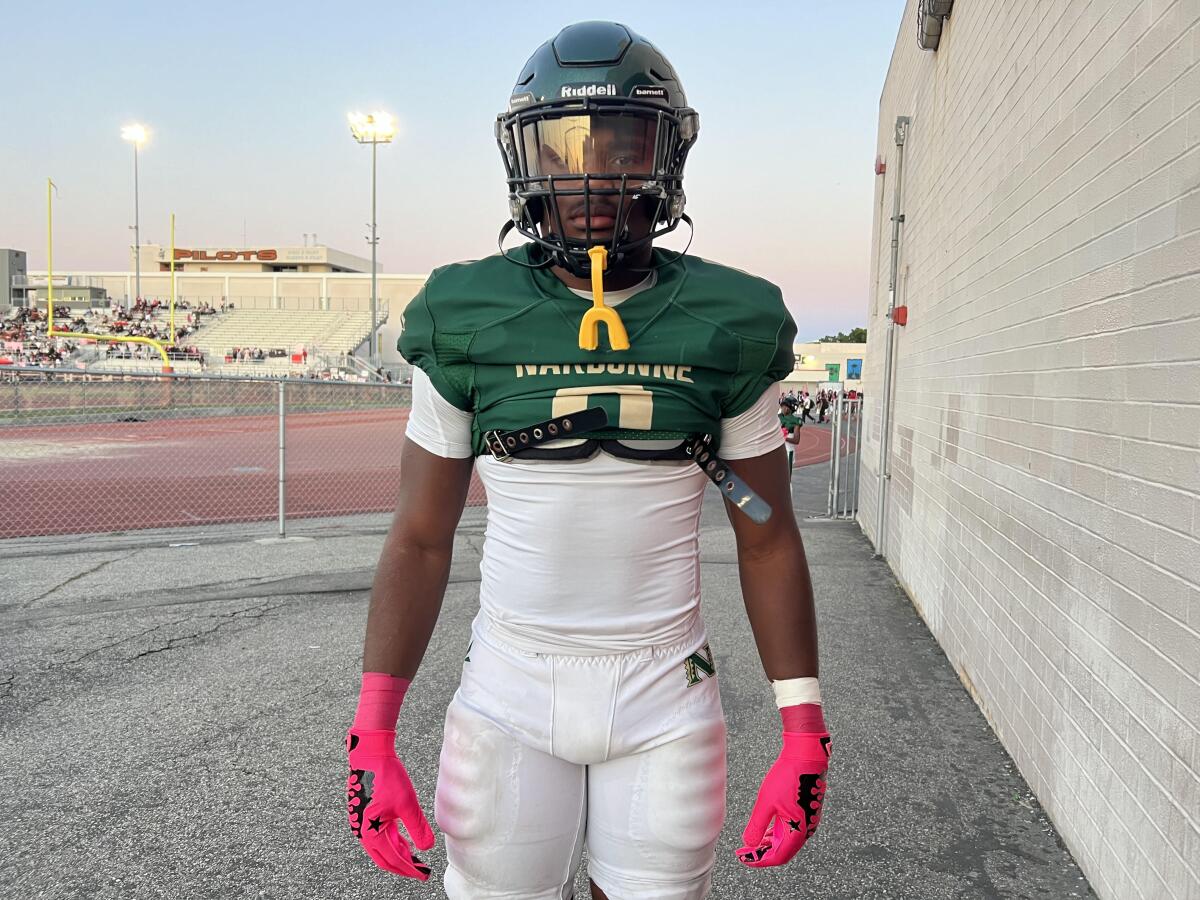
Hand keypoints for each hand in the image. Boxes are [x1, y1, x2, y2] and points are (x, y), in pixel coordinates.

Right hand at [346, 728, 434, 879]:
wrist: (369, 754)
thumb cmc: (385, 776)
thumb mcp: (406, 803)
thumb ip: (417, 827)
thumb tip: (427, 848)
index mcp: (370, 833)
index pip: (393, 860)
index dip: (410, 869)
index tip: (424, 875)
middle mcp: (362, 831)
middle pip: (384, 858)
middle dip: (403, 866)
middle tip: (421, 871)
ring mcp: (361, 823)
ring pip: (382, 847)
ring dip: (398, 854)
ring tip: (416, 858)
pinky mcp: (365, 814)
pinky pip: (379, 835)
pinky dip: (393, 841)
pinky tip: (405, 841)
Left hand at [736, 731, 830, 866]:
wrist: (806, 756)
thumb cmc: (788, 777)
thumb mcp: (767, 803)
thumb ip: (757, 826)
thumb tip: (749, 844)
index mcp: (798, 832)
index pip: (778, 857)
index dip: (759, 860)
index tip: (743, 857)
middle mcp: (806, 830)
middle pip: (783, 851)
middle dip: (762, 852)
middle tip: (743, 851)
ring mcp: (808, 821)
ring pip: (787, 841)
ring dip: (769, 843)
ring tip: (752, 842)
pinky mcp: (807, 811)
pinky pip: (791, 830)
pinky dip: (777, 833)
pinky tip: (767, 830)